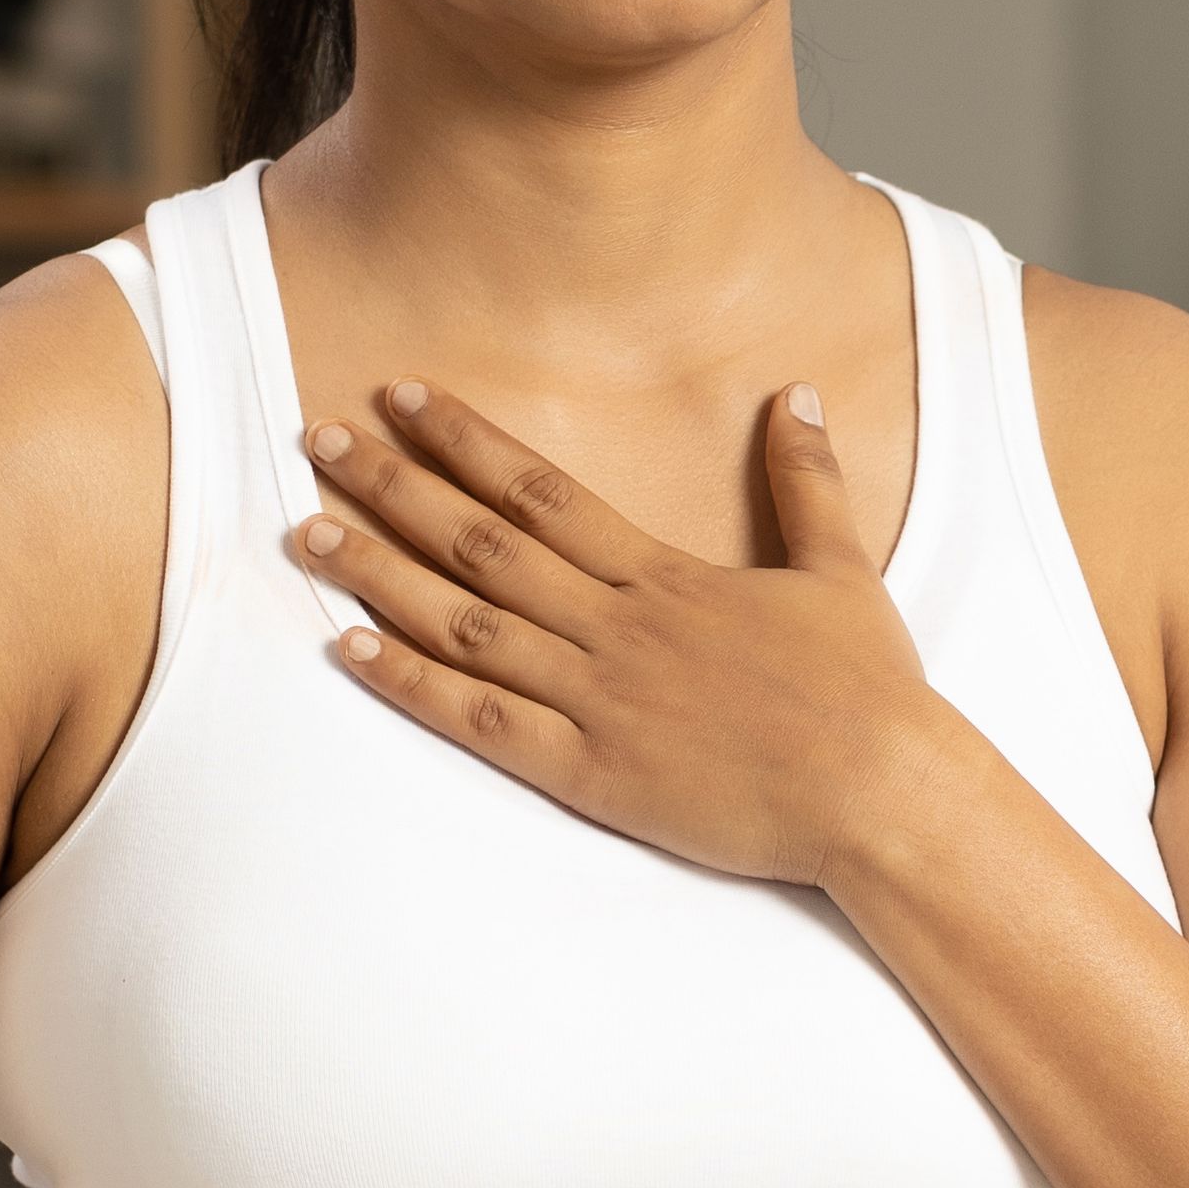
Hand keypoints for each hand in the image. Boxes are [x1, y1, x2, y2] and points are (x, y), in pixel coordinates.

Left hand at [297, 380, 959, 883]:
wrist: (881, 793)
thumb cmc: (871, 692)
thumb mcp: (843, 571)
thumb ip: (808, 482)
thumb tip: (799, 394)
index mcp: (668, 577)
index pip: (543, 491)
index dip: (466, 439)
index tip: (402, 397)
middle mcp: (619, 628)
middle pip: (482, 544)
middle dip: (393, 487)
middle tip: (317, 440)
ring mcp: (600, 702)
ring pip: (465, 626)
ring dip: (379, 577)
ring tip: (306, 534)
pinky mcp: (593, 775)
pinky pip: (483, 725)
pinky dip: (411, 687)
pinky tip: (349, 653)